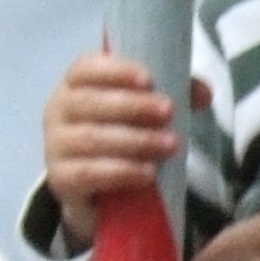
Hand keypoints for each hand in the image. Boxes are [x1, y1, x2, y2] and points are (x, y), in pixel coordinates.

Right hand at [47, 51, 186, 239]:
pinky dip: (120, 172)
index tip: (148, 79)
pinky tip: (147, 173)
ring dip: (134, 140)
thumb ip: (174, 93)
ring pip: (90, 138)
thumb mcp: (146, 111)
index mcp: (75, 85)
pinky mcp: (60, 180)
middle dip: (132, 106)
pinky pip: (86, 173)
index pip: (85, 68)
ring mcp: (55, 147)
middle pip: (89, 102)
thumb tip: (204, 93)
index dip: (115, 71)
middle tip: (169, 112)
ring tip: (169, 145)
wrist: (97, 192)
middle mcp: (58, 112)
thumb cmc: (120, 135)